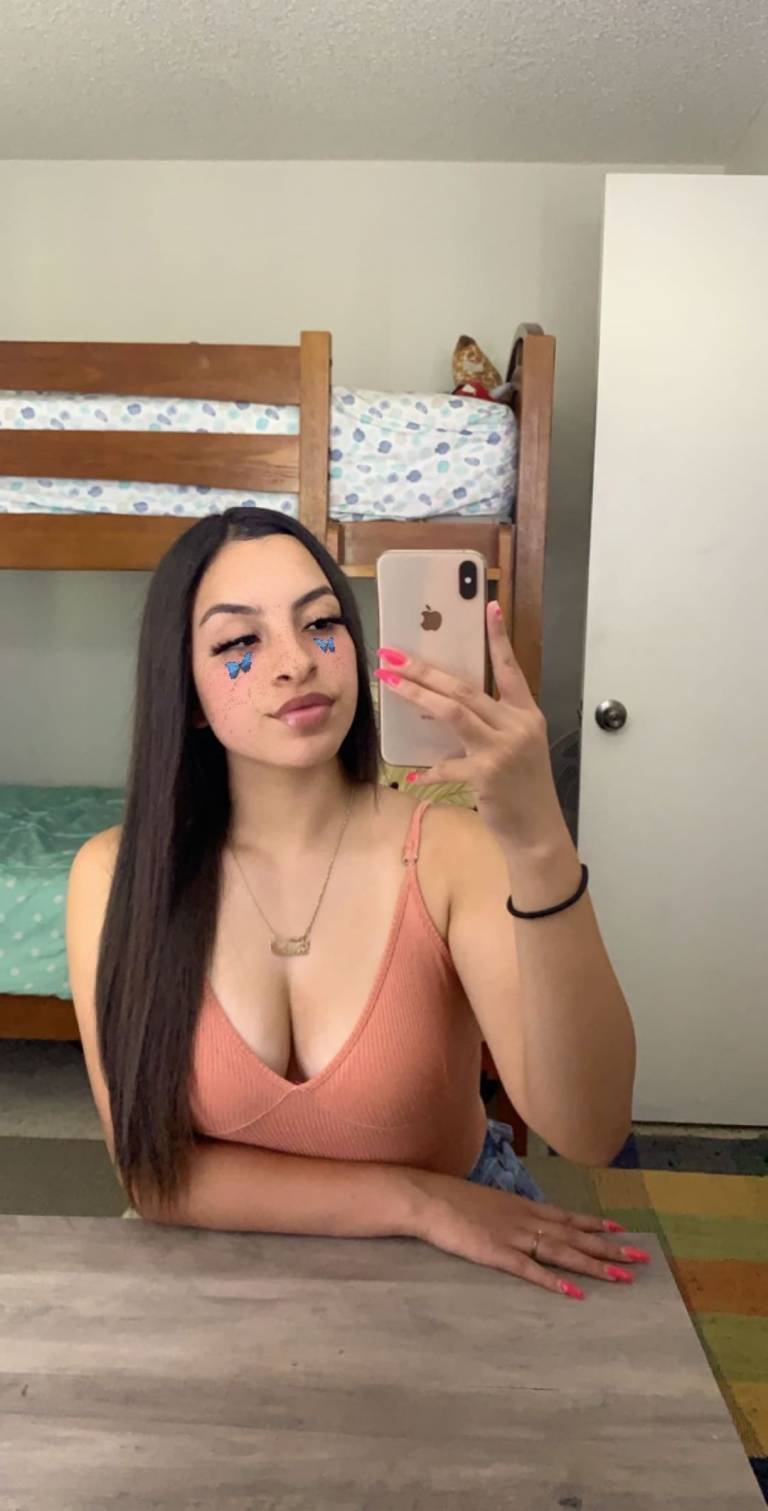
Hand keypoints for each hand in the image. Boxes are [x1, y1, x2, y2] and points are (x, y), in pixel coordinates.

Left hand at [375, 602, 565, 848]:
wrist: (537, 830)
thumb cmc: (523, 788)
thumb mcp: (516, 748)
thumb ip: (490, 725)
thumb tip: (444, 706)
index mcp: (526, 714)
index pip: (511, 668)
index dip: (499, 638)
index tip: (489, 607)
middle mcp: (517, 725)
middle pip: (464, 688)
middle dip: (425, 669)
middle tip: (393, 656)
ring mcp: (503, 748)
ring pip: (453, 712)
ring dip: (417, 695)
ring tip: (389, 683)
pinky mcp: (488, 774)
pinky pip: (447, 765)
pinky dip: (428, 770)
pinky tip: (411, 774)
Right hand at [412, 1171, 650, 1299]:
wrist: (427, 1198)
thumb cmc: (453, 1201)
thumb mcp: (489, 1202)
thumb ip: (509, 1213)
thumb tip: (524, 1221)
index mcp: (524, 1207)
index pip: (568, 1217)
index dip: (595, 1225)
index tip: (622, 1231)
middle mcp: (527, 1220)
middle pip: (575, 1236)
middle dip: (609, 1248)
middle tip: (640, 1258)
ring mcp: (514, 1237)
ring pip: (562, 1252)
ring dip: (594, 1265)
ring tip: (622, 1276)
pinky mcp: (497, 1254)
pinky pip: (531, 1270)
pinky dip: (554, 1280)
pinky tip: (574, 1292)